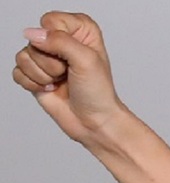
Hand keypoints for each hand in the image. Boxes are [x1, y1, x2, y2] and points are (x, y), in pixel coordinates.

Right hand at [13, 12, 124, 143]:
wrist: (94, 121)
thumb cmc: (98, 92)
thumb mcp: (87, 60)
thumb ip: (60, 41)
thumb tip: (33, 34)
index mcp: (78, 29)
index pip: (50, 21)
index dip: (58, 41)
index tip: (75, 58)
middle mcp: (60, 39)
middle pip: (34, 40)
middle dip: (50, 63)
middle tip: (68, 74)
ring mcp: (45, 57)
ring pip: (23, 56)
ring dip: (43, 75)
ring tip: (60, 82)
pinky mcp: (33, 73)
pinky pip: (18, 72)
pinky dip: (34, 84)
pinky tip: (51, 89)